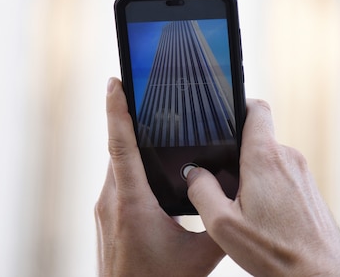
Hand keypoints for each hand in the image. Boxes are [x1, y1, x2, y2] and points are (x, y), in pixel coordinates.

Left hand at [95, 78, 224, 276]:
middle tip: (145, 93)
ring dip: (131, 144)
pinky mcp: (106, 217)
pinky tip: (151, 166)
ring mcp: (105, 209)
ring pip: (117, 165)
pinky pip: (118, 180)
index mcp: (131, 203)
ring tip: (151, 124)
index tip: (114, 82)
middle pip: (118, 149)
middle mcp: (111, 201)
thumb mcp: (200, 256)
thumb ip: (219, 221)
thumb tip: (235, 193)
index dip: (116, 110)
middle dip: (130, 120)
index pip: (120, 145)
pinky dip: (131, 165)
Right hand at [186, 99, 339, 276]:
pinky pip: (282, 176)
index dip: (237, 104)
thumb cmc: (275, 252)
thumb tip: (194, 174)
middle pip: (256, 139)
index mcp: (265, 158)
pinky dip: (267, 188)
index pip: (256, 108)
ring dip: (251, 175)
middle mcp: (288, 158)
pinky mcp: (309, 189)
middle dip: (235, 155)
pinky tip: (262, 217)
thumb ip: (201, 191)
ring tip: (243, 207)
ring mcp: (302, 174)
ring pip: (268, 160)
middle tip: (223, 184)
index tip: (222, 115)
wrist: (320, 275)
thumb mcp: (222, 224)